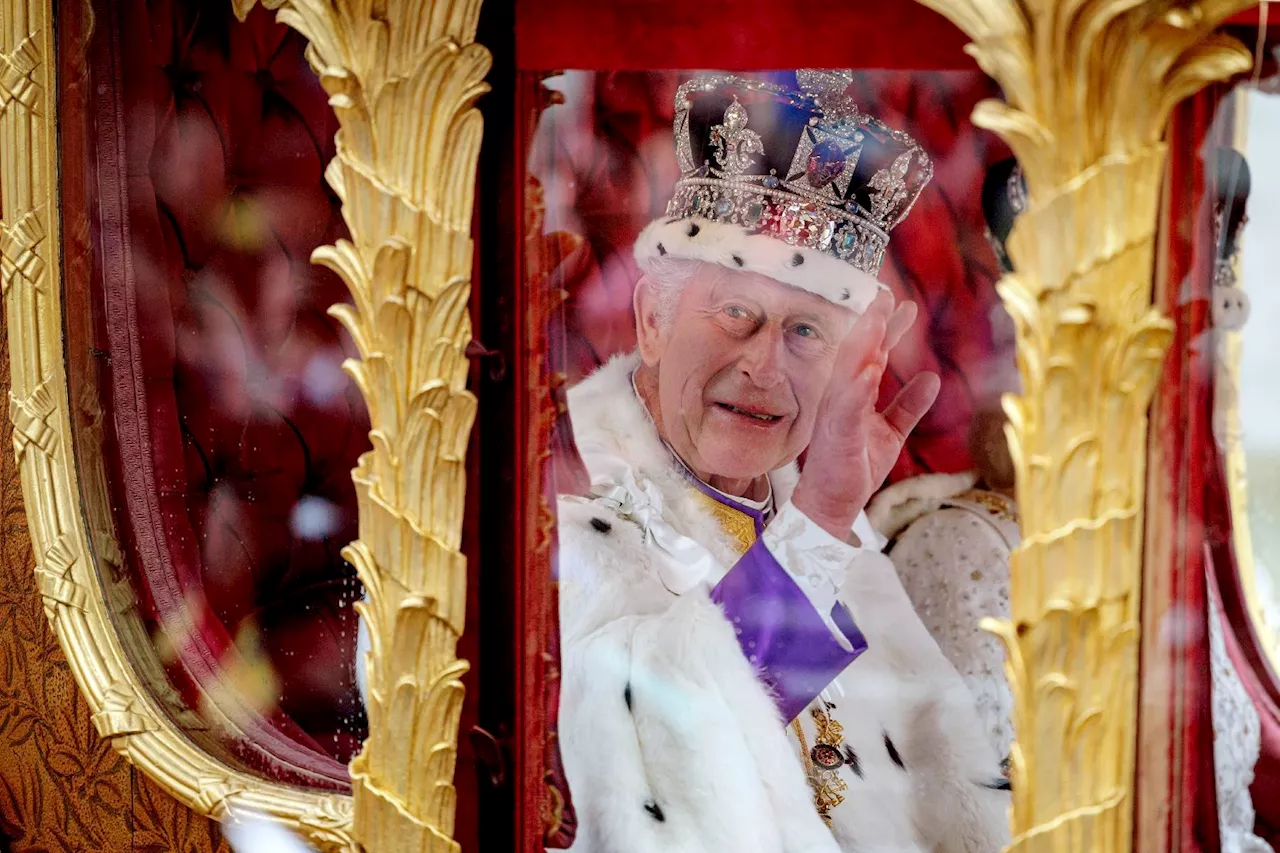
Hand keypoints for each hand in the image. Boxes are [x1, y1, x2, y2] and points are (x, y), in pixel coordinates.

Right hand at [792, 290, 940, 539]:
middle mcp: (842, 398)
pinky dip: (857, 389)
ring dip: (862, 344)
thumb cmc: (854, 467)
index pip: (871, 354)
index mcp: (854, 395)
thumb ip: (908, 406)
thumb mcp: (891, 433)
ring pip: (848, 372)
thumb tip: (932, 378)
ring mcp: (836, 414)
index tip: (903, 304)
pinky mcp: (836, 435)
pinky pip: (846, 408)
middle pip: (856, 353)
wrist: (832, 504)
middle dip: (870, 323)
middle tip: (886, 295)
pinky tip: (869, 371)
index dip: (886, 329)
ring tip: (876, 318)